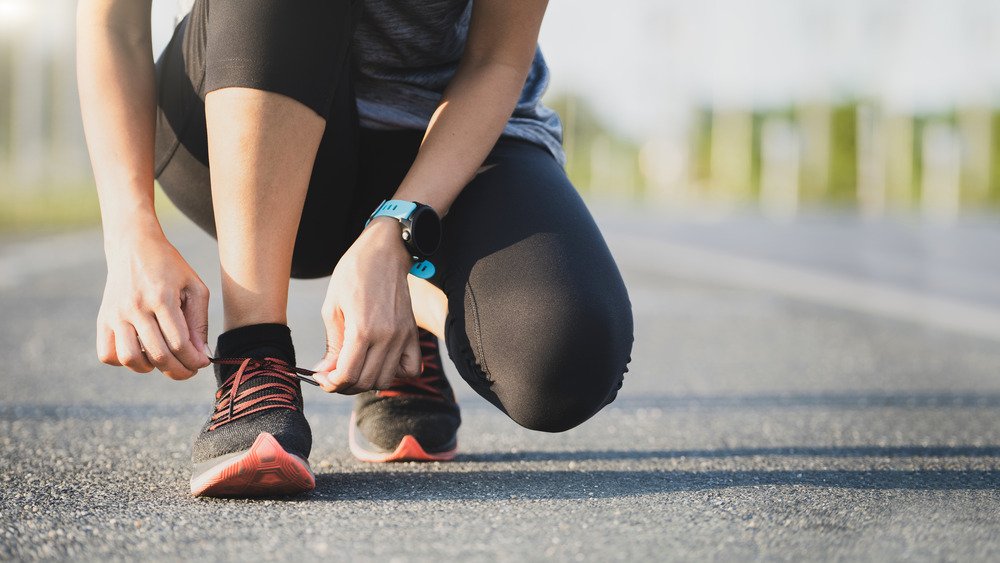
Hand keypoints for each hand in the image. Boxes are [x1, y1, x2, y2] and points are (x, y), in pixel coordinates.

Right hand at [96, 226, 210, 378]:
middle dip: (179, 370)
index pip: (178, 342)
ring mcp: (115, 314)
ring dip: (151, 368)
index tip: (202, 363)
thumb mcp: (194, 287)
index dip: (194, 360)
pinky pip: (107, 354)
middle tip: (189, 370)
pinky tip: (141, 351)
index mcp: (161, 298)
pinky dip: (124, 361)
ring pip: (130, 359)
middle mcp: (135, 307)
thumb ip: (199, 322)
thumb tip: (200, 355)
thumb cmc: (170, 268)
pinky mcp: (103, 319)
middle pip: (158, 354)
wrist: (134, 246)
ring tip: (164, 360)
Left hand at [311, 218, 421, 393]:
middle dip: (345, 385)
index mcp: (362, 329)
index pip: (347, 375)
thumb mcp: (332, 307)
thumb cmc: (353, 273)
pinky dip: (396, 373)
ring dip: (367, 381)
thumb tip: (326, 372)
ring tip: (355, 368)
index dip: (330, 383)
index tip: (322, 378)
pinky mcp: (412, 333)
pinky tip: (381, 362)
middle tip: (333, 375)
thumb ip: (332, 344)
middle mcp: (386, 336)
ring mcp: (403, 336)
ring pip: (386, 380)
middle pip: (365, 381)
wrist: (383, 252)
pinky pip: (411, 369)